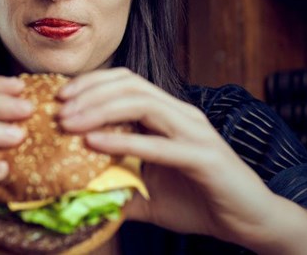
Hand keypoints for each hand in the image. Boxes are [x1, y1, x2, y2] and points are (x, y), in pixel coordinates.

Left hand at [57, 68, 281, 246]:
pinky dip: (123, 140)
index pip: (126, 82)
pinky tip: (94, 143)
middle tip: (57, 110)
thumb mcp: (147, 193)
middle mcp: (182, 115)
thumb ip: (116, 185)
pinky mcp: (204, 157)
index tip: (59, 99)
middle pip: (129, 85)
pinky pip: (158, 143)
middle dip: (89, 93)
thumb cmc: (200, 202)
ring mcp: (195, 132)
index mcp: (168, 115)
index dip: (91, 84)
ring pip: (143, 103)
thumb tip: (75, 192)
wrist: (249, 222)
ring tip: (69, 124)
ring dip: (100, 110)